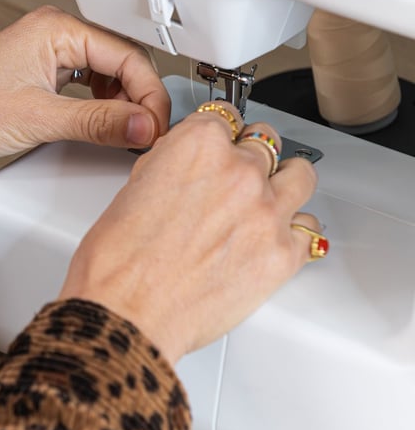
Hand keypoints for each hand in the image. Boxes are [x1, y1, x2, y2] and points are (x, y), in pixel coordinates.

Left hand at [0, 6, 169, 182]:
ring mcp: (46, 57)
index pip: (128, 56)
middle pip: (123, 62)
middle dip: (141, 99)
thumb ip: (99, 124)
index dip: (149, 95)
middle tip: (150, 134)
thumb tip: (144, 127)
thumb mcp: (40, 120)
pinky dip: (103, 108)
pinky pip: (87, 88)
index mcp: (57, 29)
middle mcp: (54, 36)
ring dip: (123, 104)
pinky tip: (107, 127)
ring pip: (107, 75)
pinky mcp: (38, 80)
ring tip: (132, 133)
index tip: (157, 127)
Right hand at [59, 101, 320, 364]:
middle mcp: (240, 170)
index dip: (219, 135)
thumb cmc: (119, 260)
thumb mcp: (135, 186)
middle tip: (237, 176)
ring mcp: (267, 211)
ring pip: (301, 176)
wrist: (128, 312)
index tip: (220, 145)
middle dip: (250, 156)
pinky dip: (297, 232)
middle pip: (266, 141)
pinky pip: (311, 231)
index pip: (226, 117)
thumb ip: (173, 163)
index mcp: (200, 144)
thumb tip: (187, 166)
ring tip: (270, 198)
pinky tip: (280, 235)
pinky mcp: (283, 254)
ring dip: (284, 183)